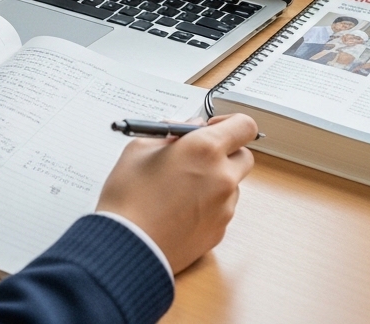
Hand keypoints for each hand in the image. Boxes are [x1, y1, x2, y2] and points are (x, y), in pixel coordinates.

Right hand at [96, 114, 256, 273]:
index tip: (212, 128)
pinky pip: (222, 209)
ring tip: (180, 188)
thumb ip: (170, 133)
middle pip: (244, 155)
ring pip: (232, 184)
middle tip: (197, 156)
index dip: (230, 123)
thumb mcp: (140, 148)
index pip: (244, 126)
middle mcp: (222, 177)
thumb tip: (187, 131)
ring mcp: (224, 207)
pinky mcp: (219, 231)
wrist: (126, 246)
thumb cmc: (128, 197)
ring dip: (215, 180)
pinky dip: (208, 204)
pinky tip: (180, 209)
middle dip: (225, 152)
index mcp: (205, 149)